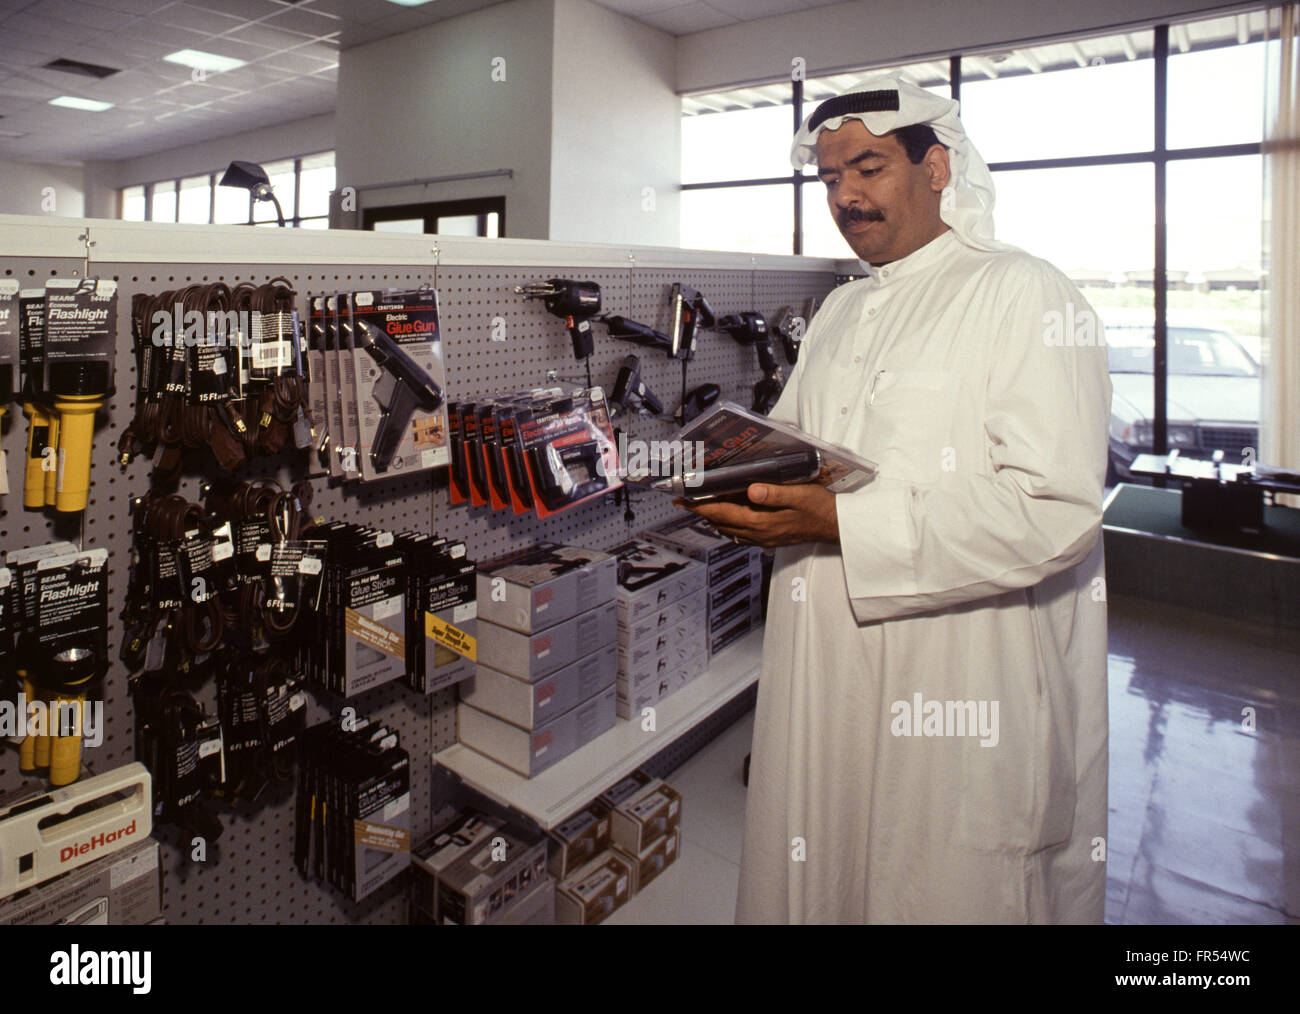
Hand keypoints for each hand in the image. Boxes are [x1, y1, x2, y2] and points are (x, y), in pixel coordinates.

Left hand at [675, 482, 838, 547]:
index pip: (722, 513)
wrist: (835, 526)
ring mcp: (764, 539)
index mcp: (762, 521)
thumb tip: (751, 491)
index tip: (683, 501)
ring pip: (729, 530)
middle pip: (721, 523)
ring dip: (714, 519)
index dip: (700, 507)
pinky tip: (729, 519)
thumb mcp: (800, 494)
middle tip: (686, 502)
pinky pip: (741, 535)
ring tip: (702, 508)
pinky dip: (729, 526)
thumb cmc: (819, 507)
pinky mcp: (769, 540)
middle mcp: (758, 534)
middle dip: (701, 512)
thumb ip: (775, 493)